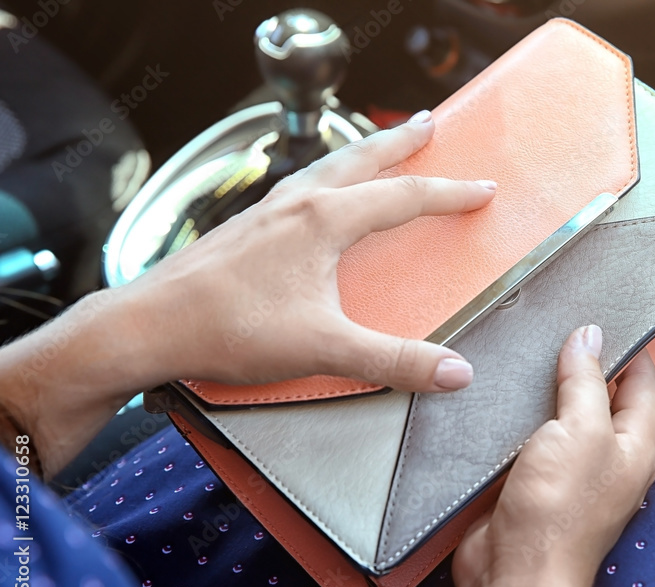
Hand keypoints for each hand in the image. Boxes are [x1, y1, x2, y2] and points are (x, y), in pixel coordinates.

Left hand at [0, 112, 496, 475]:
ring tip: (378, 149)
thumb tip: (455, 372)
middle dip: (401, 142)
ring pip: (326, 167)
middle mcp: (297, 204)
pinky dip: (324, 177)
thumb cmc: (230, 329)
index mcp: (324, 220)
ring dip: (362, 154)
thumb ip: (394, 360)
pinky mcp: (246, 228)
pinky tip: (316, 196)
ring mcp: (267, 211)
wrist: (150, 326)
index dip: (449, 193)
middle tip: (428, 124)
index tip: (481, 190)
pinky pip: (298, 187)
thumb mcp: (325, 348)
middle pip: (362, 159)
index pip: (403, 196)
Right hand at [436, 325, 654, 586]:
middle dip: (582, 364)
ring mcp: (567, 472)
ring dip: (545, 390)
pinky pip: (529, 439)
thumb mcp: (581, 431)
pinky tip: (498, 394)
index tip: (605, 314)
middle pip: (601, 399)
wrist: (514, 575)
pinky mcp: (529, 482)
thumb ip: (587, 383)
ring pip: (561, 418)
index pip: (642, 386)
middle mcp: (606, 459)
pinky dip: (517, 417)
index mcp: (634, 446)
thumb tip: (590, 336)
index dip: (629, 349)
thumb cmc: (559, 506)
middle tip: (556, 324)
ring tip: (523, 349)